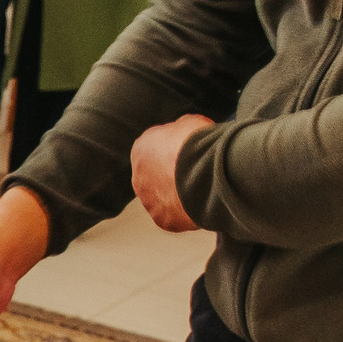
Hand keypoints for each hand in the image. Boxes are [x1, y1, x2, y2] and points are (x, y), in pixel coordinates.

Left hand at [131, 115, 211, 231]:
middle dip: (175, 177)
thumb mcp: (190, 123)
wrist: (204, 170)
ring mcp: (148, 200)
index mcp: (141, 149)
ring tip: (204, 190)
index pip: (156, 151)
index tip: (192, 155)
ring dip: (180, 196)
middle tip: (199, 175)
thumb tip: (185, 133)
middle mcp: (138, 176)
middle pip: (159, 177)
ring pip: (165, 199)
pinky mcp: (161, 218)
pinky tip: (202, 205)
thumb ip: (181, 130)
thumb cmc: (198, 143)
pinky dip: (187, 213)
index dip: (176, 153)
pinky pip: (175, 216)